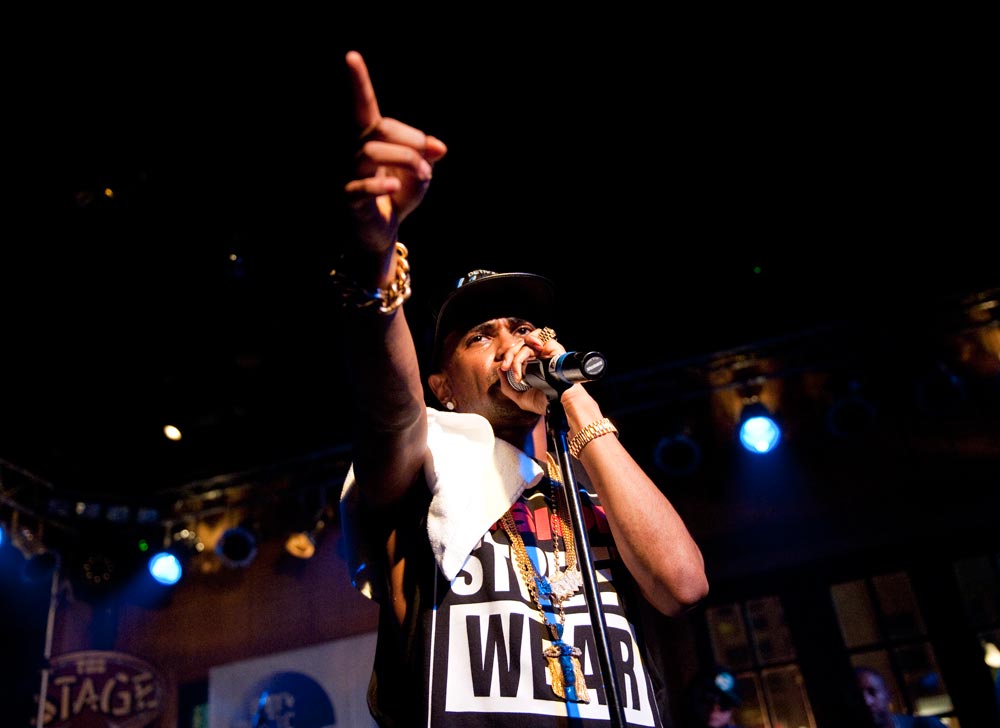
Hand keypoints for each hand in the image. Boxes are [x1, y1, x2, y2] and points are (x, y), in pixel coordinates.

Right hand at [344, 51, 447, 253]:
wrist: (381, 233)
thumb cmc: (397, 197)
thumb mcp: (420, 174)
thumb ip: (427, 156)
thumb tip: (439, 148)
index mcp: (372, 140)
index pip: (364, 107)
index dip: (358, 82)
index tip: (352, 56)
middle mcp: (356, 152)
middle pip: (380, 128)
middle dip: (411, 139)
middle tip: (429, 158)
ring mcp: (349, 174)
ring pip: (371, 152)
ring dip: (407, 160)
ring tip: (424, 176)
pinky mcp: (348, 198)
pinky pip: (360, 186)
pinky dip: (381, 183)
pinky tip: (394, 186)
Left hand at [499, 327, 568, 411]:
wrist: (559, 402)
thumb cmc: (544, 402)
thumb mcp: (520, 398)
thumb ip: (507, 386)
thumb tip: (500, 369)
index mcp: (531, 367)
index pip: (516, 355)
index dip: (508, 359)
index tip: (504, 369)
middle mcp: (538, 358)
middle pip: (519, 347)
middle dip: (510, 355)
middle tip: (507, 367)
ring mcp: (545, 352)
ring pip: (527, 341)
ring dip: (518, 351)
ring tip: (518, 363)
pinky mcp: (553, 347)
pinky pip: (540, 336)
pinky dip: (532, 340)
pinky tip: (533, 351)